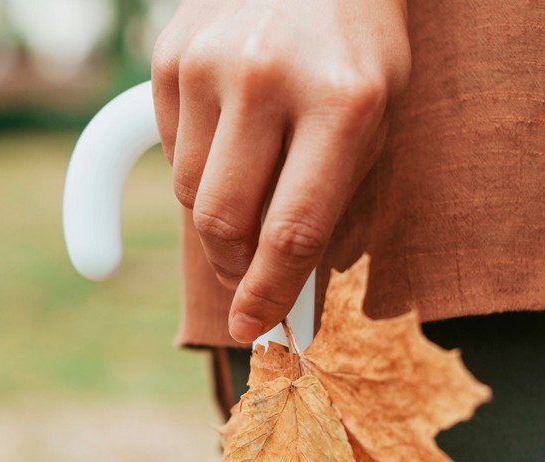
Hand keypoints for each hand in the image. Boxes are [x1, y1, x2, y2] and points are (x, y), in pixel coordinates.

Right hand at [153, 0, 409, 342]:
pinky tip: (229, 130)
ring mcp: (210, 63)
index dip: (270, 294)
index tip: (254, 330)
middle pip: (223, 222)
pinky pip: (168, 149)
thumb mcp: (376, 115)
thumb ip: (332, 200)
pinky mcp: (169, 55)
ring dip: (216, 211)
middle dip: (233, 267)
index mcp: (344, 102)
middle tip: (246, 277)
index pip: (293, 231)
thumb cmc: (354, 47)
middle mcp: (268, 79)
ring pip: (189, 193)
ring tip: (251, 177)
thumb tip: (284, 290)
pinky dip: (195, 161)